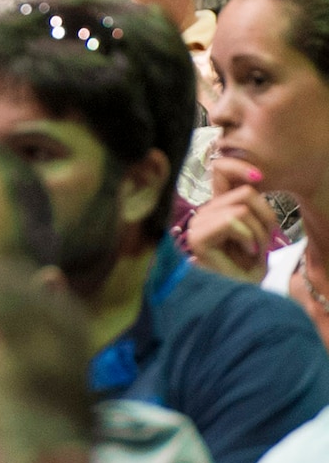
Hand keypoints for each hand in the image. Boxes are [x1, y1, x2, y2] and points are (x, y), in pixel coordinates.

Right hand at [184, 158, 277, 282]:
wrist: (244, 295)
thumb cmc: (250, 268)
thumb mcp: (255, 229)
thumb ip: (250, 205)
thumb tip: (254, 174)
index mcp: (216, 207)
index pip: (221, 170)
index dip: (239, 166)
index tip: (260, 176)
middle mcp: (203, 212)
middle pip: (245, 192)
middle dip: (265, 218)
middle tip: (262, 241)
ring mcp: (198, 224)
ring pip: (241, 208)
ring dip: (258, 233)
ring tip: (254, 250)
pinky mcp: (198, 237)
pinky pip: (233, 222)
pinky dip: (249, 238)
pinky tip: (247, 253)